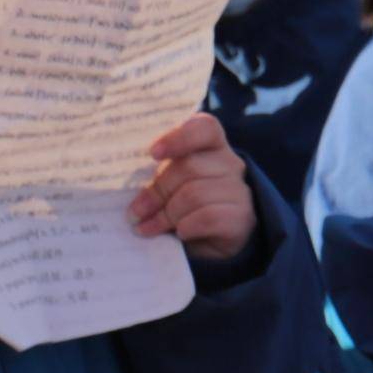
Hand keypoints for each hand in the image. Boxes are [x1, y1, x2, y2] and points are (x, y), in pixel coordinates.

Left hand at [132, 112, 257, 262]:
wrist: (214, 244)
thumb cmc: (184, 208)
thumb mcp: (170, 187)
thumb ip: (158, 179)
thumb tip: (130, 190)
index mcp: (212, 146)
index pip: (204, 127)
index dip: (179, 137)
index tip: (153, 153)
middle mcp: (230, 164)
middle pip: (189, 167)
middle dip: (157, 191)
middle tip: (135, 212)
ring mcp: (240, 190)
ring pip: (195, 194)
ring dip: (166, 215)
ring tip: (149, 228)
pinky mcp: (242, 217)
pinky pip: (208, 217)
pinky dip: (186, 227)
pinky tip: (179, 234)